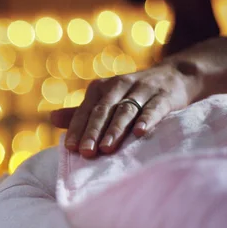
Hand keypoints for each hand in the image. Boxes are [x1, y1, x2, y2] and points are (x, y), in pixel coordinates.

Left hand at [51, 62, 200, 157]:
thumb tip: (52, 119)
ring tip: (106, 148)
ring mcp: (142, 89)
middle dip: (93, 132)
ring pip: (126, 110)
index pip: (86, 110)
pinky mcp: (164, 95)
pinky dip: (146, 119)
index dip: (77, 128)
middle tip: (86, 152)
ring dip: (115, 130)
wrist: (174, 75)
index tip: (70, 148)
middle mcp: (119, 85)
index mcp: (101, 88)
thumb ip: (81, 112)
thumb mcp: (106, 100)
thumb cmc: (131, 94)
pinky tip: (140, 133)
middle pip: (103, 110)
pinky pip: (153, 108)